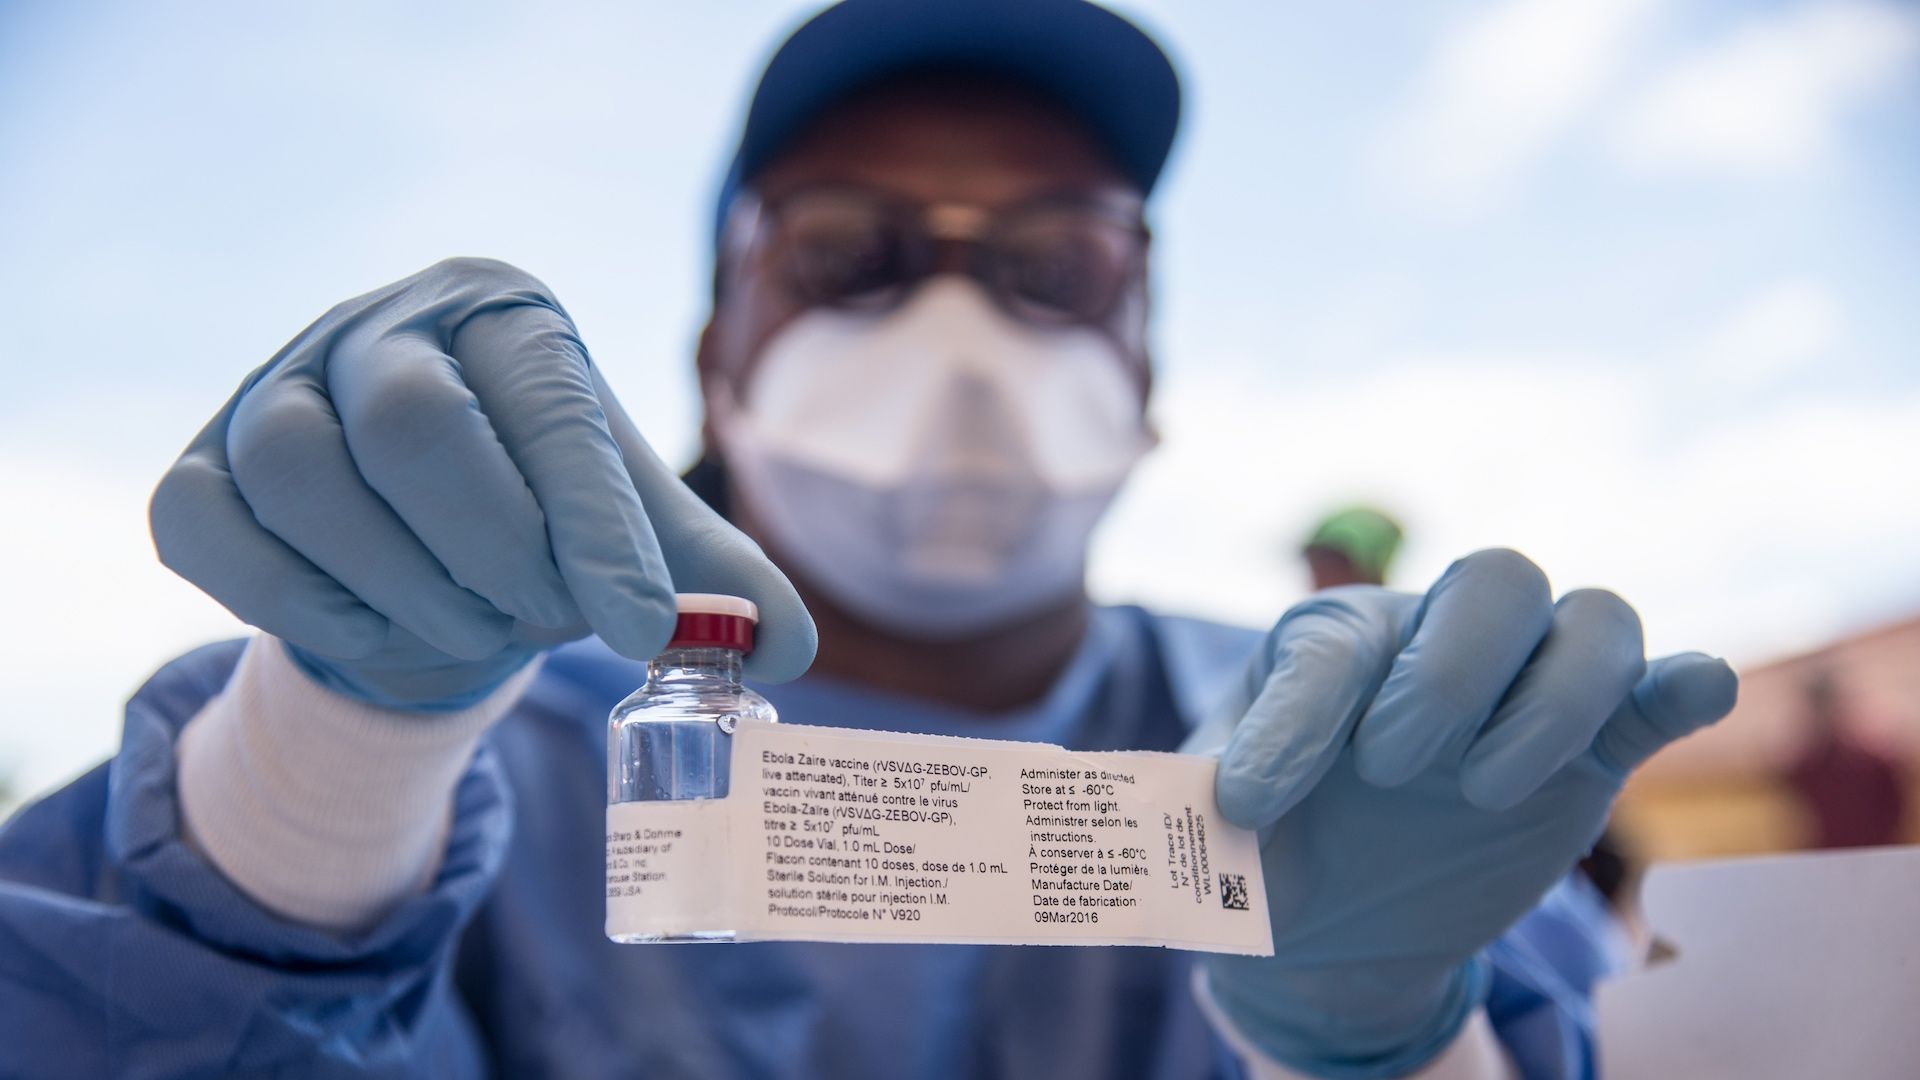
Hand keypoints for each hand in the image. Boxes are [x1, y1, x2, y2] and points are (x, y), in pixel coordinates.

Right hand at [151, 258, 814, 709]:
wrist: (422, 533)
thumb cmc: (541, 510)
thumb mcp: (632, 528)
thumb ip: (709, 578)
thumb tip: (785, 645)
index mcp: (506, 313)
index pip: (549, 407)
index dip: (597, 525)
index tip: (642, 627)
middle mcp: (379, 327)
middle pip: (416, 426)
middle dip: (496, 552)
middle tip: (547, 619)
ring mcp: (271, 389)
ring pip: (305, 476)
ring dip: (407, 589)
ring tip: (476, 625)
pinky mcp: (196, 468)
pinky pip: (211, 532)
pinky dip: (299, 604)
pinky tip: (376, 625)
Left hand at [1183, 549, 1735, 1076]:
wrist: (1332, 923)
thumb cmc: (1261, 852)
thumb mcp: (1201, 832)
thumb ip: (1168, 804)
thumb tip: (1101, 789)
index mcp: (1333, 646)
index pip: (1332, 648)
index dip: (1293, 724)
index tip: (1251, 809)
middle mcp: (1437, 641)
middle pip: (1496, 578)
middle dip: (1450, 673)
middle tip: (1391, 772)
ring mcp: (1526, 689)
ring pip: (1589, 618)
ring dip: (1548, 701)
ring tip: (1477, 791)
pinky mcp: (1597, 750)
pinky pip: (1660, 684)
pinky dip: (1684, 681)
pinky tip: (1691, 690)